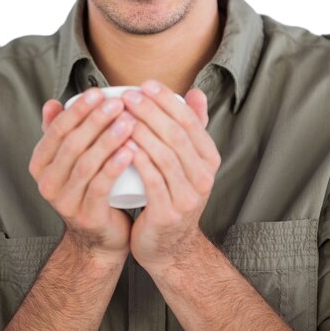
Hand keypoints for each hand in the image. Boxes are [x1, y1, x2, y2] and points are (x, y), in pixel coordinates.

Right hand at [29, 90, 135, 258]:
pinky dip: (114, 166)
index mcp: (40, 163)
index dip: (78, 110)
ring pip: (86, 163)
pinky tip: (130, 150)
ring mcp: (64, 202)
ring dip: (108, 139)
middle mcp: (46, 183)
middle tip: (119, 103)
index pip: (57, 129)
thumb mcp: (72, 159)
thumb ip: (60, 131)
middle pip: (72, 144)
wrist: (101, 237)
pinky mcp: (86, 216)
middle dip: (96, 120)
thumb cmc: (90, 186)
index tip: (99, 92)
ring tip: (129, 122)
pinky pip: (100, 186)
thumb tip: (52, 103)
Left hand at [121, 81, 220, 269]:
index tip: (145, 84)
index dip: (167, 100)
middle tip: (127, 95)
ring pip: (164, 155)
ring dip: (141, 131)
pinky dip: (138, 160)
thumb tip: (195, 92)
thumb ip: (191, 128)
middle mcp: (204, 176)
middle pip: (176, 135)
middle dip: (151, 111)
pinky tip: (123, 145)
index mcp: (209, 158)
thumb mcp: (187, 162)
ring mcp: (188, 196)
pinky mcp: (169, 213)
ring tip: (120, 116)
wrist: (169, 246)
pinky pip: (152, 180)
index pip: (190, 121)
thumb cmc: (171, 194)